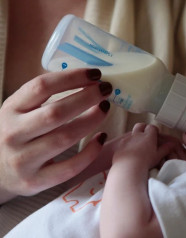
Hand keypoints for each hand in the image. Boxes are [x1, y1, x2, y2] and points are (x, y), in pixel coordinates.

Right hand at [0, 68, 111, 202]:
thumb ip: (43, 96)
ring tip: (105, 109)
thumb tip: (87, 79)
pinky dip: (90, 152)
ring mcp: (24, 160)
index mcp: (10, 110)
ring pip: (65, 138)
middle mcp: (14, 134)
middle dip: (87, 98)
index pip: (41, 87)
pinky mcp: (36, 181)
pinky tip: (101, 137)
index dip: (72, 78)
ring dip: (91, 120)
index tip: (95, 74)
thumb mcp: (19, 111)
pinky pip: (70, 167)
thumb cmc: (17, 134)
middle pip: (56, 112)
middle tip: (106, 90)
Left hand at [112, 124, 176, 169]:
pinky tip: (129, 151)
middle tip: (146, 135)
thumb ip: (165, 148)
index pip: (152, 127)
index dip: (154, 130)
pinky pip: (124, 141)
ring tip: (138, 145)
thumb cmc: (145, 162)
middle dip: (144, 128)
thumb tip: (172, 144)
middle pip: (141, 125)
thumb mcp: (158, 156)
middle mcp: (137, 135)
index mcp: (148, 136)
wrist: (128, 167)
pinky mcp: (120, 145)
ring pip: (132, 133)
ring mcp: (128, 139)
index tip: (156, 134)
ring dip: (135, 136)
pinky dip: (127, 143)